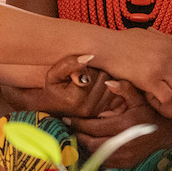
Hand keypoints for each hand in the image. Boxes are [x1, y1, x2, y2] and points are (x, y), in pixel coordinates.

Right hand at [3, 56, 118, 117]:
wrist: (56, 108)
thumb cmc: (55, 88)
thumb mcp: (54, 74)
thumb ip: (69, 64)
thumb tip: (90, 57)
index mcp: (74, 99)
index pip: (91, 72)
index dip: (84, 68)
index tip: (75, 73)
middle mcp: (88, 108)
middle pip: (103, 77)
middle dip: (95, 72)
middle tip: (84, 76)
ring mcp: (98, 112)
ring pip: (111, 83)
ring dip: (103, 78)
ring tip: (89, 82)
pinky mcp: (107, 113)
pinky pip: (117, 92)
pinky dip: (111, 86)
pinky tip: (98, 87)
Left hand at [67, 82, 171, 167]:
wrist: (167, 132)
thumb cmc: (150, 112)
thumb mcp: (140, 98)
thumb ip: (125, 88)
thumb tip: (108, 82)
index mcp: (125, 125)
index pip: (94, 127)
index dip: (78, 124)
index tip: (66, 118)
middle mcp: (125, 143)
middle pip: (92, 143)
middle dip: (78, 136)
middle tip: (67, 129)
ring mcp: (126, 156)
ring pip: (97, 155)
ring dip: (84, 147)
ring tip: (75, 136)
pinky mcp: (127, 164)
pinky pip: (105, 162)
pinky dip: (94, 155)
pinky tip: (88, 146)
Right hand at [92, 28, 171, 105]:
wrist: (105, 46)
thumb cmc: (120, 41)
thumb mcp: (144, 34)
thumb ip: (156, 36)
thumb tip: (157, 35)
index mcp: (168, 43)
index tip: (167, 74)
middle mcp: (168, 54)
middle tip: (161, 84)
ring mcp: (160, 67)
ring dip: (169, 91)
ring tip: (157, 89)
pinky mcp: (150, 80)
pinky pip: (166, 96)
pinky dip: (161, 98)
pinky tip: (151, 94)